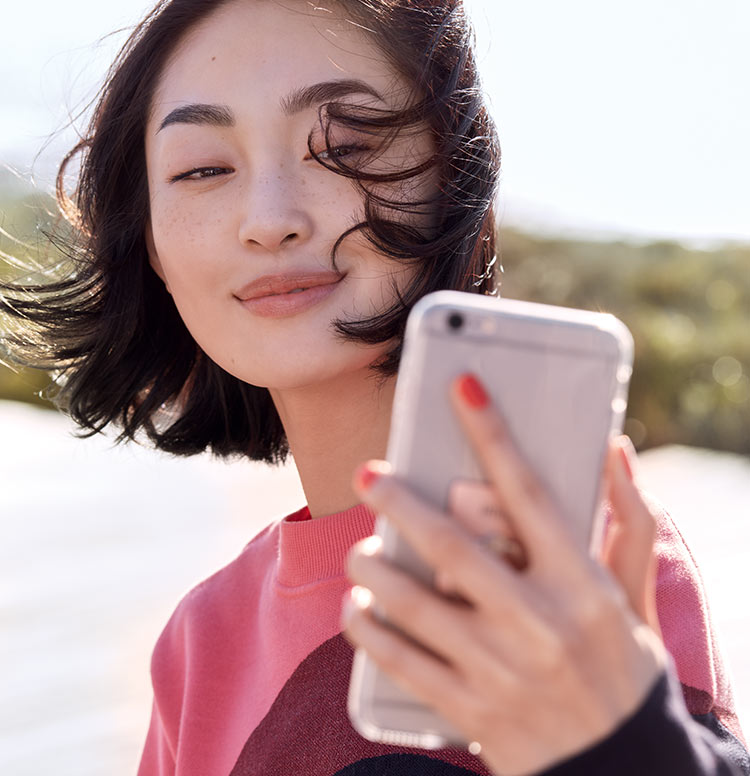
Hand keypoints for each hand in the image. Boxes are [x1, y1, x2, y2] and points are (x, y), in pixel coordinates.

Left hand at [342, 373, 666, 775]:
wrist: (623, 771)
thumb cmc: (624, 669)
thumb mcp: (633, 597)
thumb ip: (630, 523)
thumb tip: (615, 450)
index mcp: (581, 585)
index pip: (531, 493)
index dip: (494, 433)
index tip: (462, 385)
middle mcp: (539, 623)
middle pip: (452, 546)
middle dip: (400, 502)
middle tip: (368, 474)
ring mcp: (500, 670)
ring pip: (412, 603)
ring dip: (371, 568)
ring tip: (359, 551)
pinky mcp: (470, 709)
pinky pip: (399, 661)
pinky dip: (366, 629)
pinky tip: (356, 609)